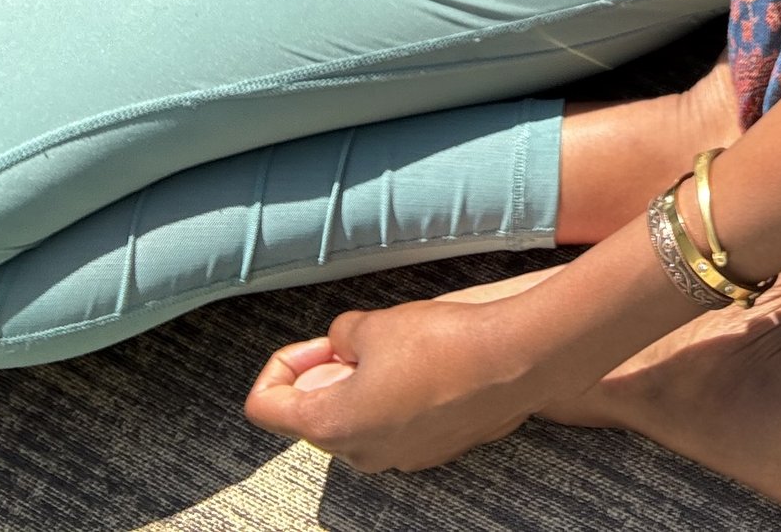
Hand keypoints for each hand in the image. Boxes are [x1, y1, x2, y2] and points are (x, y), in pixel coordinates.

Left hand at [244, 274, 566, 472]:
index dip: (281, 367)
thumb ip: (342, 335)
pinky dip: (395, 400)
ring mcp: (400, 458)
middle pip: (315, 418)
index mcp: (332, 424)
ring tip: (395, 349)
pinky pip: (396, 427)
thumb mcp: (373, 323)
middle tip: (355, 341)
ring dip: (361, 388)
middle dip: (326, 376)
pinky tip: (424, 368)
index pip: (265, 407)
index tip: (316, 344)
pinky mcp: (433, 451)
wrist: (514, 361)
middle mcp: (361, 453)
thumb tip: (345, 343)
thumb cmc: (441, 343)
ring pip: (358, 423)